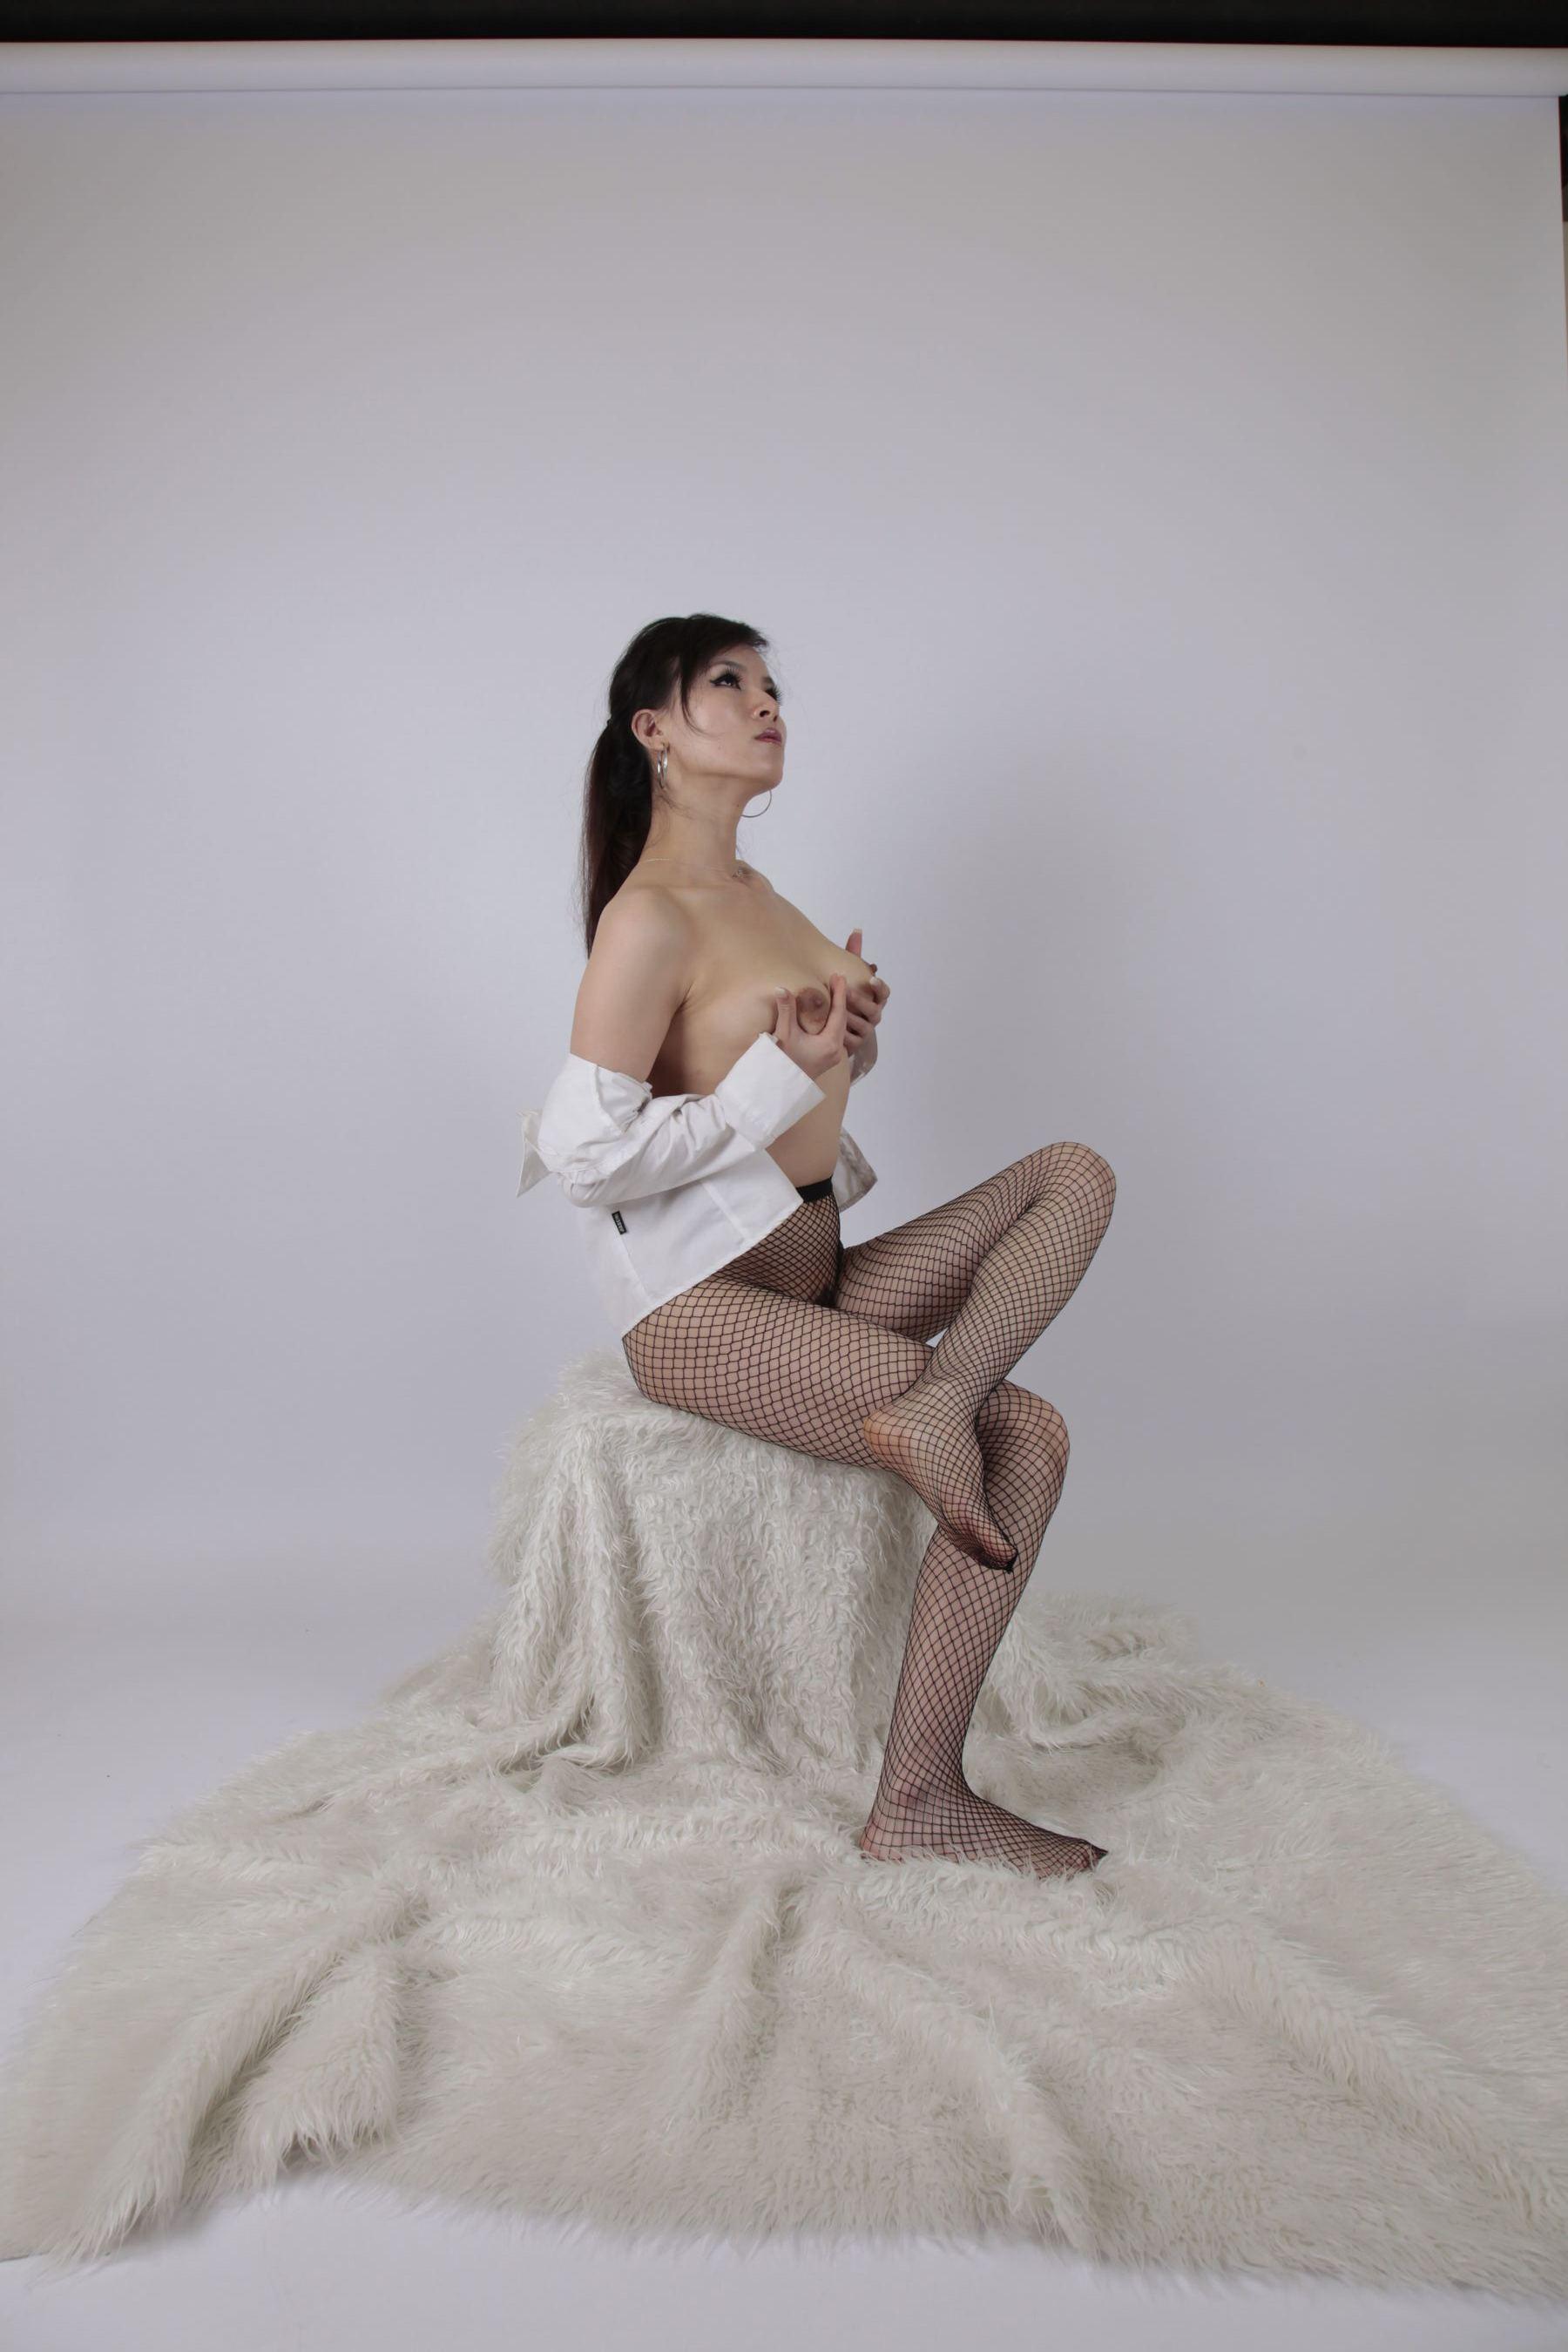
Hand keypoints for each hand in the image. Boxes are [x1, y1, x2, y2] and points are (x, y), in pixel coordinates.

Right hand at [769, 972, 850, 1080]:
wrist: (778, 1089)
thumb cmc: (782, 1062)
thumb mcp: (784, 1034)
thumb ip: (786, 1010)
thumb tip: (782, 988)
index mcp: (830, 1044)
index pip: (839, 1013)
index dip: (839, 993)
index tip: (839, 976)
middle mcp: (836, 1051)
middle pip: (842, 1020)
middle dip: (840, 999)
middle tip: (837, 980)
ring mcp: (832, 1057)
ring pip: (839, 1028)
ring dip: (837, 1010)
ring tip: (833, 993)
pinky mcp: (826, 1059)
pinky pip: (834, 1035)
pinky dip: (832, 1021)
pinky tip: (827, 1014)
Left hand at [841, 928, 889, 1057]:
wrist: (837, 1025)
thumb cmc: (844, 996)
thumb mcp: (849, 976)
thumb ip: (853, 956)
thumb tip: (856, 931)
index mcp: (875, 999)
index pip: (885, 993)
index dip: (879, 986)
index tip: (870, 978)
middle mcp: (874, 1015)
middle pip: (873, 1009)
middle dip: (860, 1001)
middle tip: (846, 993)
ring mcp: (866, 1030)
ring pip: (863, 1026)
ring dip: (851, 1018)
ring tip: (838, 1011)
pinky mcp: (856, 1044)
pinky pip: (852, 1040)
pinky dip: (844, 1035)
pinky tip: (833, 1030)